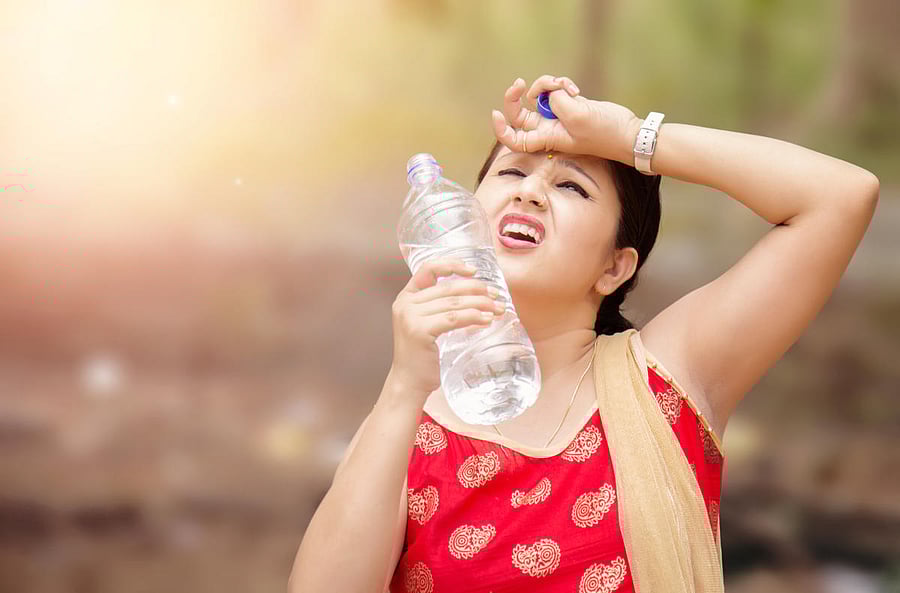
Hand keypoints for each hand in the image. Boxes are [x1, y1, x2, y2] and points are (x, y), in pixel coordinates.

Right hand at [388, 257, 504, 397]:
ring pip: (454, 303)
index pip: (428, 269)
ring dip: (480, 304)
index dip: (452, 265)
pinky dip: (474, 317)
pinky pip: (454, 318)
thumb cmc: (422, 356)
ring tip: (497, 309)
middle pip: (448, 288)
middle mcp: (405, 303)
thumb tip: (478, 297)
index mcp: (406, 297)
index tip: (474, 270)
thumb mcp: (427, 324)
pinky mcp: (420, 330)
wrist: (409, 382)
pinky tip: (487, 320)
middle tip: (496, 295)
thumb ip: (441, 308)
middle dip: (476, 289)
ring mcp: (410, 316)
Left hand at [491, 74, 642, 165]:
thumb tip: (548, 93)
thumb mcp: (576, 116)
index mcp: (546, 139)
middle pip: (520, 113)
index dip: (501, 129)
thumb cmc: (604, 133)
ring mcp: (558, 117)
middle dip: (518, 96)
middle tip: (520, 83)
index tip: (497, 114)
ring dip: (548, 85)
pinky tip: (574, 89)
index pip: (514, 139)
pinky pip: (554, 91)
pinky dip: (560, 85)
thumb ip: (556, 102)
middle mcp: (548, 129)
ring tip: (565, 86)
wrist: (628, 133)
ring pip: (539, 96)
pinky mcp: (568, 106)